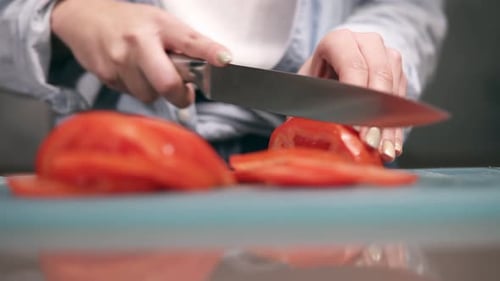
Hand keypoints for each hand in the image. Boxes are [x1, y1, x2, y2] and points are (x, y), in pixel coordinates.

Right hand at [51, 0, 231, 107]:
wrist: (85, 20)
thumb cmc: (129, 23)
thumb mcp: (162, 23)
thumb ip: (188, 43)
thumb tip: (219, 61)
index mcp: (157, 27)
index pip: (189, 41)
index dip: (209, 52)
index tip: (224, 60)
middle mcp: (137, 44)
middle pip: (166, 83)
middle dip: (179, 94)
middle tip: (184, 91)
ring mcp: (119, 62)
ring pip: (149, 95)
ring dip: (155, 91)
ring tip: (150, 73)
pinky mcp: (106, 76)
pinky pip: (131, 95)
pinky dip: (137, 89)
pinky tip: (132, 73)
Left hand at [299, 29, 406, 161]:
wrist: (332, 67)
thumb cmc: (316, 80)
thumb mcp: (306, 88)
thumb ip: (307, 105)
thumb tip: (302, 131)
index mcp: (339, 40)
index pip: (353, 64)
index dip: (356, 97)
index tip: (355, 126)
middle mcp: (368, 43)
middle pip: (379, 76)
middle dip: (375, 115)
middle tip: (370, 142)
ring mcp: (387, 56)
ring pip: (394, 90)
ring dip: (389, 126)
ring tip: (383, 151)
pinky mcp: (399, 74)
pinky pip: (401, 103)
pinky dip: (396, 128)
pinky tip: (391, 147)